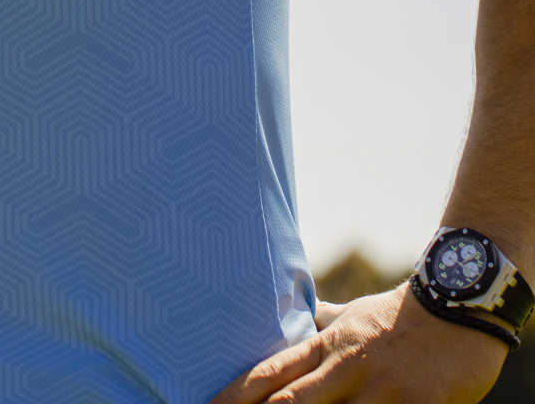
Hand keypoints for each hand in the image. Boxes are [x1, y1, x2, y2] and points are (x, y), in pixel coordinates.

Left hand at [209, 282, 507, 402]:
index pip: (273, 371)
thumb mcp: (353, 313)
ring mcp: (383, 391)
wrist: (460, 304)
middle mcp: (347, 368)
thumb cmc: (399, 314)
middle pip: (293, 403)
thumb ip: (321, 319)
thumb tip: (292, 312)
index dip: (238, 393)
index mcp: (328, 345)